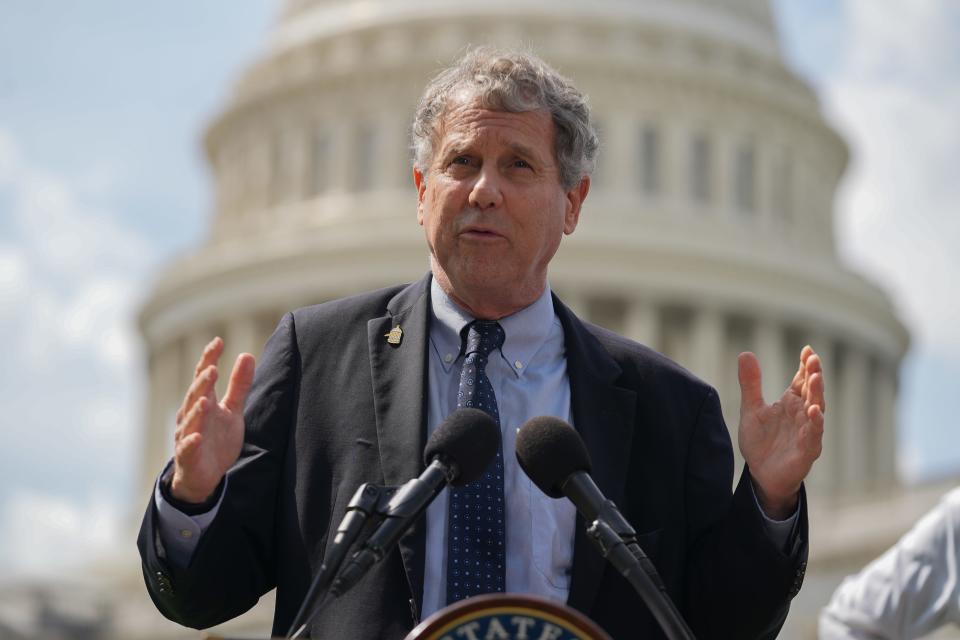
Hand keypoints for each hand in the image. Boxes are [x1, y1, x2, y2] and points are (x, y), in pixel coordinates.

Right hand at [171, 337, 255, 503]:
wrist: (204, 475)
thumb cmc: (216, 438)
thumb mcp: (232, 410)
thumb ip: (239, 385)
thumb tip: (247, 354)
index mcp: (203, 402)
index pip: (204, 376)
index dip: (209, 359)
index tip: (217, 342)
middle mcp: (192, 416)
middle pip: (195, 395)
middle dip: (202, 383)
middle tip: (212, 369)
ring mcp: (188, 435)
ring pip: (190, 421)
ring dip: (196, 411)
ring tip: (205, 400)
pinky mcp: (188, 456)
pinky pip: (187, 448)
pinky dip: (191, 442)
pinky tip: (196, 436)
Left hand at [737, 346, 824, 518]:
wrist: (760, 474)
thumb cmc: (761, 441)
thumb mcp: (751, 409)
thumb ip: (750, 384)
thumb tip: (745, 353)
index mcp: (791, 403)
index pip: (801, 380)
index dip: (805, 365)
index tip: (807, 349)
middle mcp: (802, 415)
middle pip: (811, 391)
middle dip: (814, 375)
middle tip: (813, 358)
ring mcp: (807, 432)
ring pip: (817, 410)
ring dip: (817, 394)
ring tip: (815, 378)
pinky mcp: (806, 450)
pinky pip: (813, 435)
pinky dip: (815, 424)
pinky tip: (814, 412)